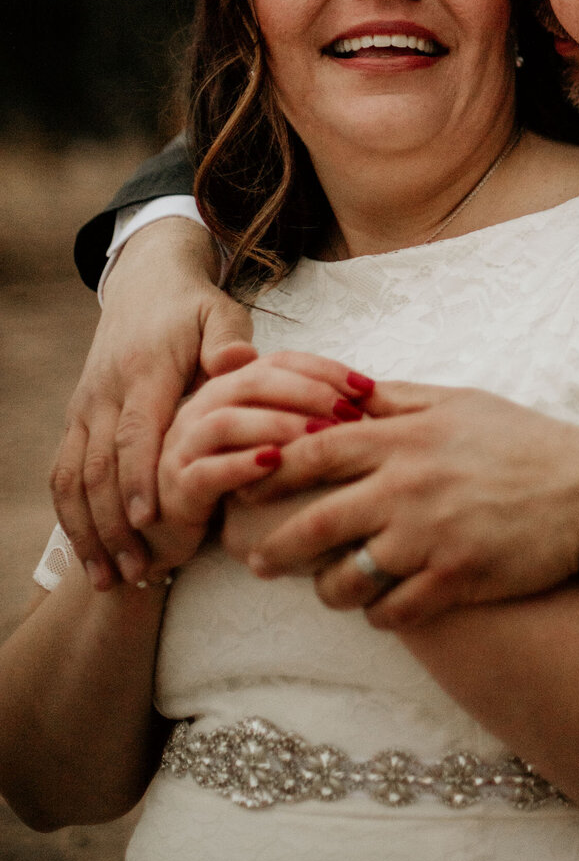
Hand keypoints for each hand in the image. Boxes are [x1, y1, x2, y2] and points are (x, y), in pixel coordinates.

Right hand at [51, 218, 254, 589]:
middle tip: (135, 570)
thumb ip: (228, 341)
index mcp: (143, 371)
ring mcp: (85, 408)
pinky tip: (88, 555)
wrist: (145, 282)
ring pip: (73, 478)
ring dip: (89, 531)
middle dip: (113, 523)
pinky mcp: (76, 419)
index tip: (148, 519)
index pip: (135, 430)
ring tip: (111, 577)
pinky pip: (62, 474)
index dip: (139, 476)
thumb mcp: (221, 312)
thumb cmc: (194, 307)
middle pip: (98, 466)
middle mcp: (105, 394)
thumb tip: (235, 364)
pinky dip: (72, 518)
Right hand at [154, 353, 374, 571]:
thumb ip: (300, 410)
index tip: (367, 387)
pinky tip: (275, 465)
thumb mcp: (266, 433)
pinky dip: (241, 465)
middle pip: (254, 382)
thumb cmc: (232, 471)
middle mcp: (202, 406)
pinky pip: (206, 469)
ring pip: (227, 422)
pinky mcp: (177, 485)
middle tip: (349, 413)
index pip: (279, 361)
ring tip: (319, 437)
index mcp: (228, 386)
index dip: (324, 370)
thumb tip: (360, 392)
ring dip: (278, 425)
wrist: (171, 523)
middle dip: (308, 393)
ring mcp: (185, 444)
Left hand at [237, 382, 578, 624]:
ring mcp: (429, 539)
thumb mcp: (458, 402)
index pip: (312, 452)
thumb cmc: (522, 442)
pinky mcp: (454, 581)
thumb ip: (396, 401)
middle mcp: (407, 489)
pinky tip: (380, 607)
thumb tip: (346, 391)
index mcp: (403, 440)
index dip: (270, 469)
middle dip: (275, 547)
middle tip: (256, 559)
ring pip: (346, 579)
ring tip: (326, 588)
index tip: (245, 482)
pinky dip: (378, 613)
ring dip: (327, 589)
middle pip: (314, 523)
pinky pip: (391, 611)